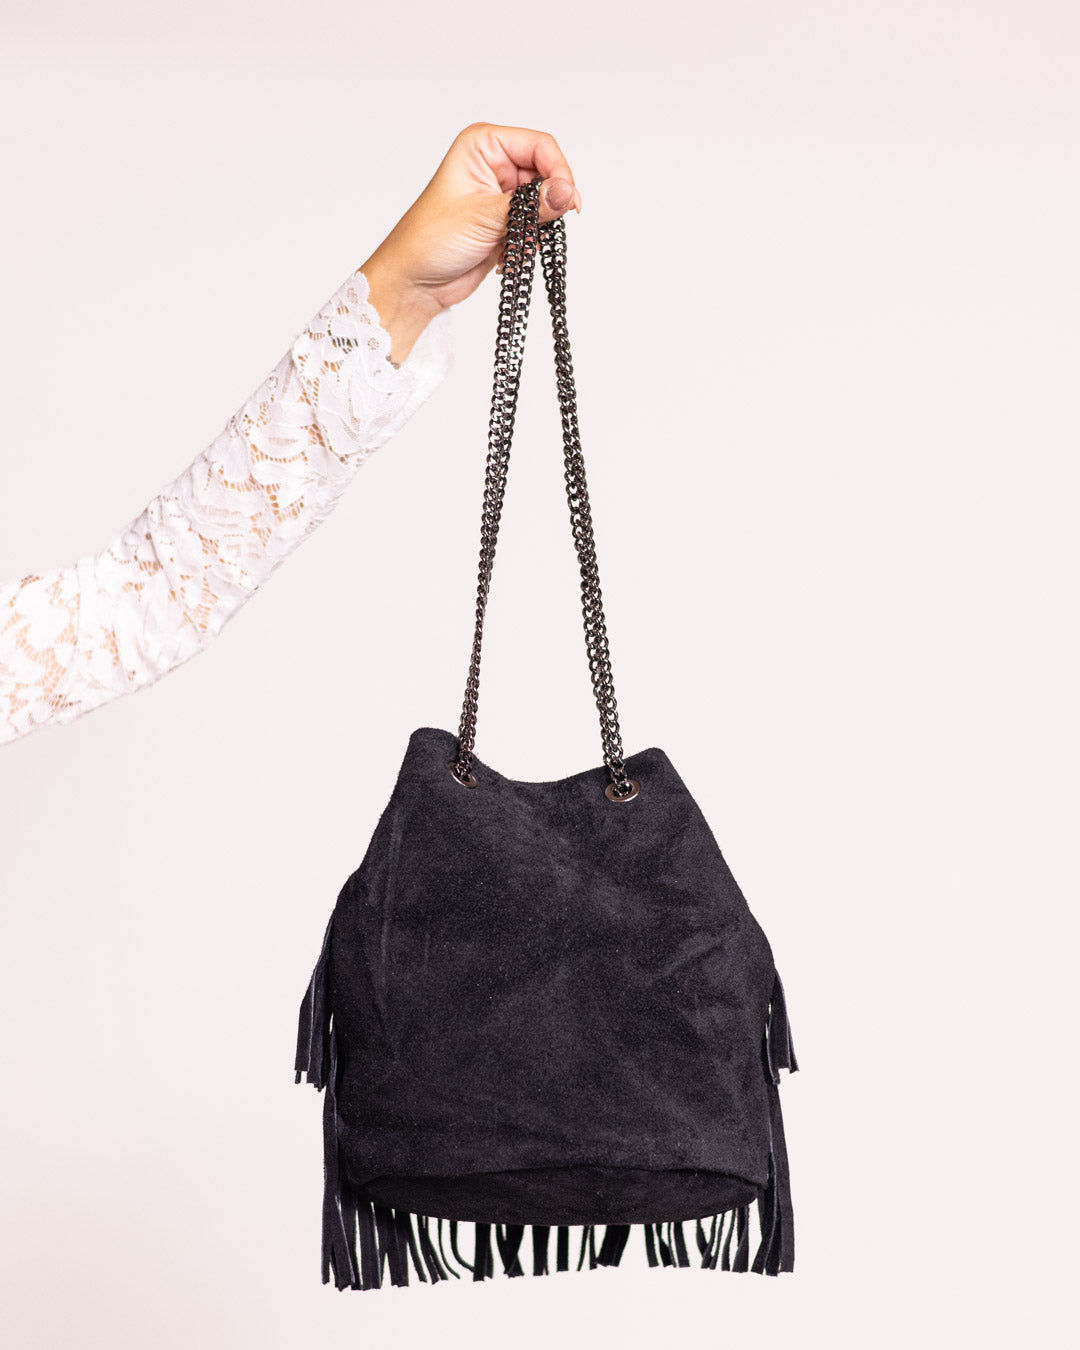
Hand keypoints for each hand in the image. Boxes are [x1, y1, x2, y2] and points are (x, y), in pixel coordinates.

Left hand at [359, 122, 581, 362]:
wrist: (415, 282)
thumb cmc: (430, 240)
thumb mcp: (483, 217)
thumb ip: (529, 204)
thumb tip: (567, 193)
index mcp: (483, 146)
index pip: (539, 146)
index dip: (558, 171)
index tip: (567, 200)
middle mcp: (494, 164)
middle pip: (547, 173)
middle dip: (549, 203)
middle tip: (544, 227)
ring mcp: (502, 194)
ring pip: (545, 202)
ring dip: (538, 227)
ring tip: (517, 245)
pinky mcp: (506, 222)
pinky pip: (536, 226)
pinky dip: (530, 242)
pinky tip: (508, 256)